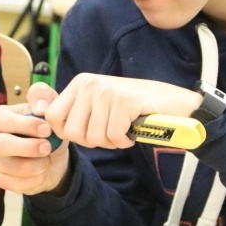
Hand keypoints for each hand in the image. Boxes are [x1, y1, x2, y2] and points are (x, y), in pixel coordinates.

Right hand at [0, 82, 71, 194]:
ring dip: (36, 165)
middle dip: (27, 148)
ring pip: (11, 168)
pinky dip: (35, 180)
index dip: (26, 125)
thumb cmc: (45, 128)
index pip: (3, 120)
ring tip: (47, 159)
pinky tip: (41, 172)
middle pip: (0, 145)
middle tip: (48, 147)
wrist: (52, 155)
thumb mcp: (49, 107)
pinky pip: (16, 184)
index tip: (47, 129)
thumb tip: (39, 108)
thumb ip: (44, 97)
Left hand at [45, 73, 202, 148]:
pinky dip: (124, 140)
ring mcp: (107, 90)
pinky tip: (133, 130)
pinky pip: (113, 136)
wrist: (176, 105)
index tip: (88, 134)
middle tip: (111, 133)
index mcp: (80, 83)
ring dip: (111, 142)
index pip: (51, 117)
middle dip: (93, 141)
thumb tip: (49, 127)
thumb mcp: (99, 107)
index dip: (67, 134)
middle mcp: (90, 83)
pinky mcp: (124, 101)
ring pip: (93, 137)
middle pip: (72, 132)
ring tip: (124, 129)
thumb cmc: (136, 110)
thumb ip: (76, 113)